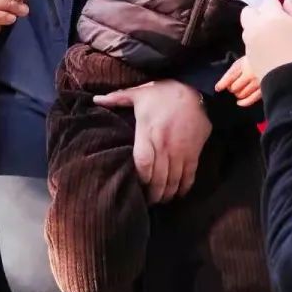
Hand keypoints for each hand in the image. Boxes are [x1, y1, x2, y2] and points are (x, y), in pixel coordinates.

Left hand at [94, 79, 210, 202]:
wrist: (195, 90)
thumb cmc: (164, 93)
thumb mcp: (139, 93)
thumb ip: (117, 98)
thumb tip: (95, 99)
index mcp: (148, 131)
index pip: (143, 163)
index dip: (140, 178)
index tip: (136, 185)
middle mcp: (165, 145)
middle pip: (158, 178)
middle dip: (152, 193)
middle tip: (147, 200)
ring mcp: (181, 151)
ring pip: (173, 181)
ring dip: (167, 194)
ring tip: (160, 200)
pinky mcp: (194, 153)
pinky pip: (189, 176)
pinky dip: (183, 188)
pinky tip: (177, 194)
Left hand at [214, 56, 261, 106]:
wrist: (272, 60)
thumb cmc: (254, 61)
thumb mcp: (242, 61)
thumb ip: (233, 71)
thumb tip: (222, 84)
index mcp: (244, 64)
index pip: (230, 76)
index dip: (222, 83)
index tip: (218, 88)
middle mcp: (251, 73)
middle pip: (234, 87)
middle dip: (232, 88)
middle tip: (234, 86)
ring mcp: (258, 82)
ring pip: (241, 94)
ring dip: (238, 94)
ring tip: (240, 90)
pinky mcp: (264, 89)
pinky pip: (251, 99)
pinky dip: (244, 102)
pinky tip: (239, 102)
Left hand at [240, 0, 291, 79]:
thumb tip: (288, 2)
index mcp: (271, 16)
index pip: (269, 0)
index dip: (278, 4)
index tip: (287, 11)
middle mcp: (256, 27)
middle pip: (250, 12)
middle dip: (260, 13)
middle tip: (276, 22)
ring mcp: (250, 43)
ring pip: (248, 28)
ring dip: (258, 28)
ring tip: (275, 38)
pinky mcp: (249, 58)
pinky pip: (250, 43)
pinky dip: (258, 43)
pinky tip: (272, 51)